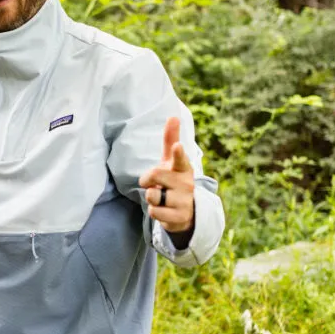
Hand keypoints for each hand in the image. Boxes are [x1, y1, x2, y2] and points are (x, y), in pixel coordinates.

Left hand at [139, 117, 194, 233]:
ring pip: (152, 195)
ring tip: (162, 198)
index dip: (178, 152)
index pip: (180, 158)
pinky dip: (154, 211)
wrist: (186, 211)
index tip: (177, 146)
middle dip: (147, 180)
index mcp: (183, 168)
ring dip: (151, 197)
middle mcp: (186, 183)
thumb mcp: (171, 161)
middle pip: (155, 175)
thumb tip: (173, 115)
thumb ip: (170, 140)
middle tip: (154, 184)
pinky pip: (154, 212)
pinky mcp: (180, 217)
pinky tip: (164, 210)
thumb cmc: (174, 179)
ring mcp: (184, 201)